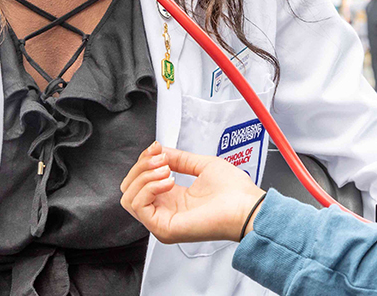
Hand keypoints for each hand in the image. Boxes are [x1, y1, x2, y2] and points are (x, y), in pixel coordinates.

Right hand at [120, 143, 266, 242]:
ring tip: (166, 170)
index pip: (140, 181)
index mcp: (173, 199)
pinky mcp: (163, 228)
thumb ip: (179, 158)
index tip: (157, 148)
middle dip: (141, 167)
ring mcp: (162, 222)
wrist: (246, 207)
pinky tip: (168, 180)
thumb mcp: (202, 166)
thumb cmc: (234, 192)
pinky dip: (149, 187)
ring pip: (129, 197)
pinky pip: (138, 205)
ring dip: (144, 176)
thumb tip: (160, 150)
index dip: (144, 161)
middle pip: (130, 189)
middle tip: (161, 159)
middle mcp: (165, 211)